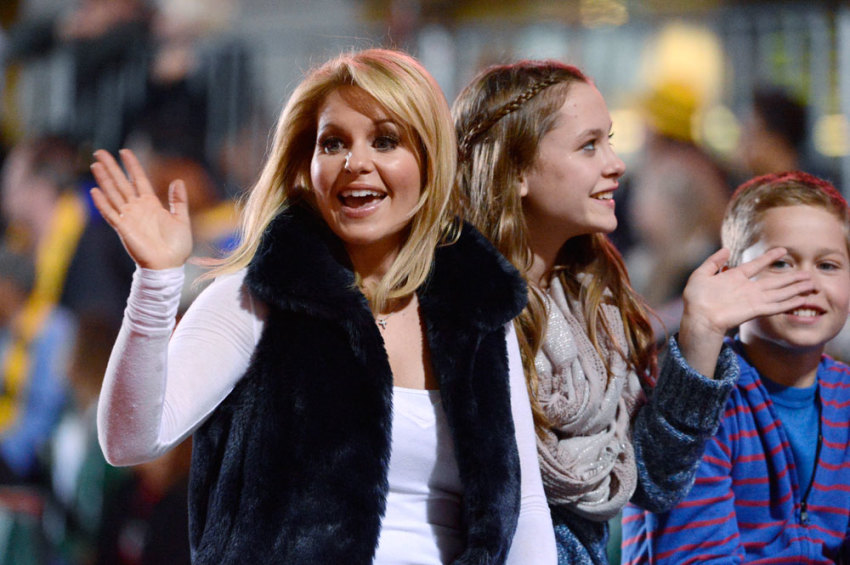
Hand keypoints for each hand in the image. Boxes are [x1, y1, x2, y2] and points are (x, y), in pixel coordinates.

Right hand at [90, 149, 192, 269]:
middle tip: (100, 152)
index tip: (125, 151)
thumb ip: (178, 200)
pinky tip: (94, 191)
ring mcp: (129, 218)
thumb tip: (177, 180)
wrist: (169, 266)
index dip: (132, 166)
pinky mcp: (123, 229)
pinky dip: (102, 203)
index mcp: (151, 205)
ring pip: (113, 195)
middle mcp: (137, 209)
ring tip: (95, 165)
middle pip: (121, 183)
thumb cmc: (176, 246)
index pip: (138, 180)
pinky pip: (110, 214)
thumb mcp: (182, 219)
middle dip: (111, 168)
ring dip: (104, 180)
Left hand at [678, 247, 813, 376]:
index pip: (756, 265)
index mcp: (735, 277)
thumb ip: (714, 261)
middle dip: (791, 278)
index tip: (782, 250)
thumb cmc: (696, 298)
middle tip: (808, 273)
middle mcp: (747, 289)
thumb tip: (726, 249)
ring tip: (811, 284)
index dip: (769, 258)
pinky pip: (776, 305)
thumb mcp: (701, 274)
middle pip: (775, 281)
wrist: (697, 316)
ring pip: (780, 293)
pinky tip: (802, 300)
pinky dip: (789, 303)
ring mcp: (752, 300)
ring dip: (796, 289)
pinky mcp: (755, 310)